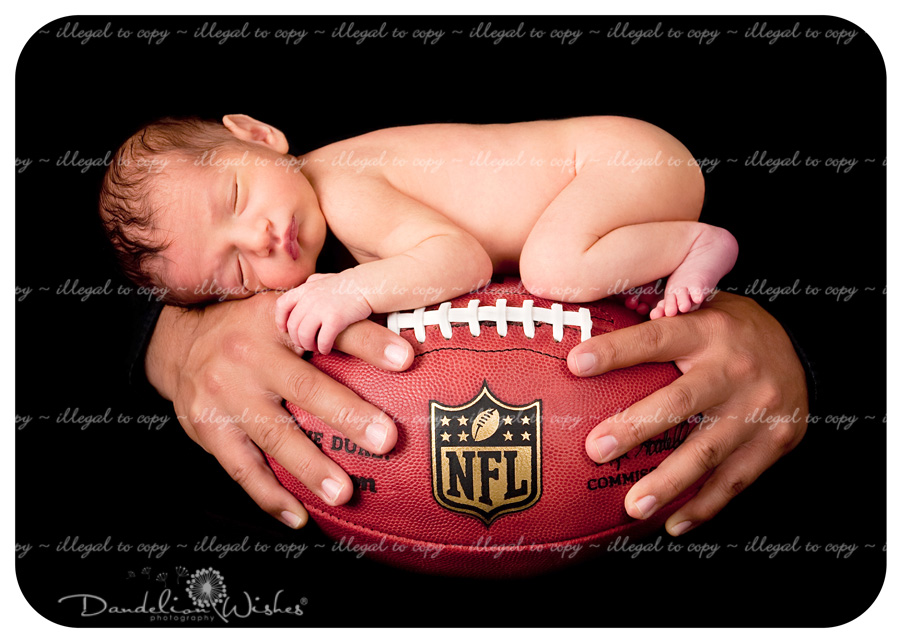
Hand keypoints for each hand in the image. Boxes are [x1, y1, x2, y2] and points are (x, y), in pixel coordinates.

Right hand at [146, 290, 413, 528]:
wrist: (178, 344)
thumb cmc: (250, 327)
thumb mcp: (286, 310)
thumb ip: (332, 318)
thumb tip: (399, 337)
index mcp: (278, 320)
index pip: (330, 328)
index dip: (369, 342)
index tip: (407, 358)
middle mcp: (250, 354)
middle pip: (305, 387)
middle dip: (347, 414)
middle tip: (386, 439)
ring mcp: (226, 394)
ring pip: (273, 435)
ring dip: (310, 468)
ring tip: (344, 493)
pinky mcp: (209, 428)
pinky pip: (242, 468)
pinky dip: (270, 496)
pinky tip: (299, 516)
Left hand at [275, 272, 373, 354]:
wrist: (367, 285)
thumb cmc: (347, 284)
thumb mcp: (323, 279)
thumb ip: (310, 285)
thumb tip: (301, 289)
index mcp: (305, 288)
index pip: (282, 305)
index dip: (281, 320)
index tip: (285, 330)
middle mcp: (309, 298)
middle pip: (293, 325)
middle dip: (297, 339)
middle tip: (305, 345)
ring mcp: (321, 308)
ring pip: (304, 335)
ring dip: (308, 345)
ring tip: (315, 348)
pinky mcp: (334, 319)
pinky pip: (322, 340)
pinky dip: (322, 348)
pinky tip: (327, 349)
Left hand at [567, 292, 807, 535]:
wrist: (807, 354)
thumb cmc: (733, 330)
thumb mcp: (703, 306)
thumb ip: (658, 314)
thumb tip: (592, 316)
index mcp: (708, 331)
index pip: (655, 339)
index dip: (616, 351)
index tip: (575, 364)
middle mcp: (734, 370)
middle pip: (680, 402)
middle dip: (635, 427)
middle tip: (595, 450)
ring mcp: (757, 410)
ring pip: (707, 452)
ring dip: (667, 483)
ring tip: (631, 507)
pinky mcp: (773, 442)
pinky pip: (734, 481)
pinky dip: (703, 506)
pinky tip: (672, 523)